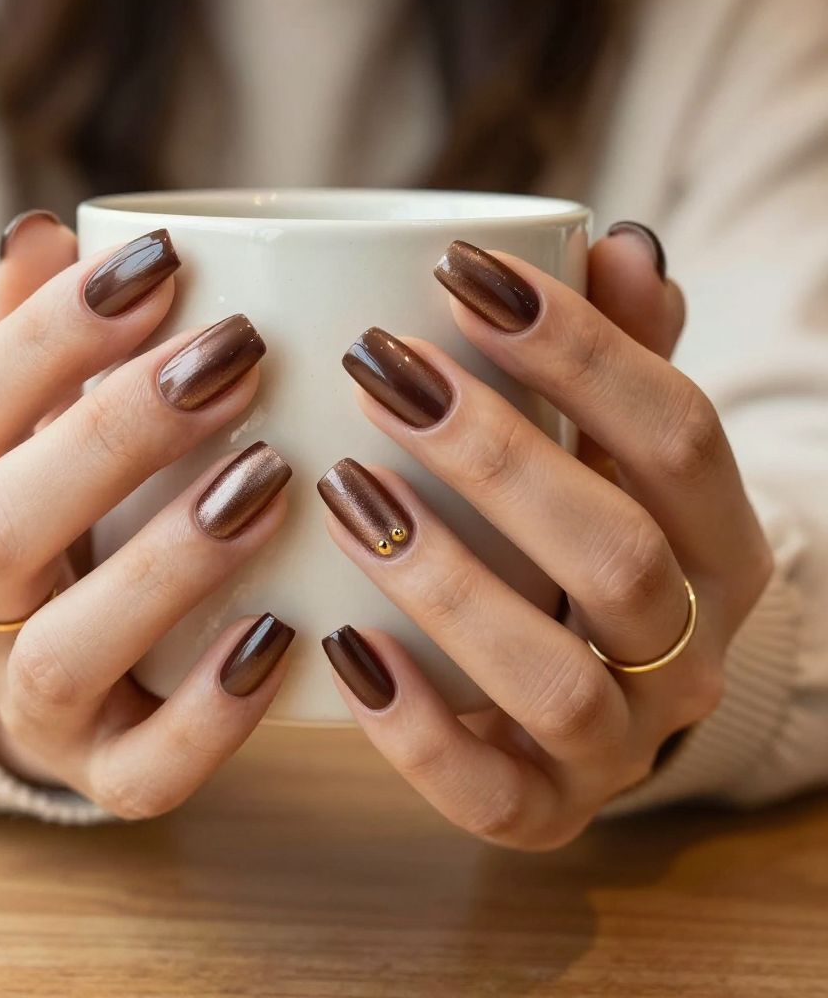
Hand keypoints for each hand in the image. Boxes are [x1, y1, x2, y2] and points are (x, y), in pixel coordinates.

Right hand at [0, 212, 294, 816]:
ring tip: (270, 480)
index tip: (166, 260)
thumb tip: (42, 231)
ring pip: (66, 648)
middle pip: (10, 522)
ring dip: (170, 561)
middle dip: (121, 432)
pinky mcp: (104, 773)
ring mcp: (32, 703)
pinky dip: (215, 712)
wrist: (63, 656)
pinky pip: (145, 770)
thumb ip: (43, 336)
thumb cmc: (76, 510)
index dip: (54, 331)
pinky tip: (286, 637)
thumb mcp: (44, 424)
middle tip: (238, 357)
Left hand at [319, 225, 772, 849]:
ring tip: (344, 491)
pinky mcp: (545, 812)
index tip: (460, 271)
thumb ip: (624, 355)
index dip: (578, 346)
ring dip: (444, 582)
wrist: (597, 683)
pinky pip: (488, 798)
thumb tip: (623, 246)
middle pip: (617, 552)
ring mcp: (620, 744)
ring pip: (552, 679)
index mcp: (719, 541)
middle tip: (379, 371)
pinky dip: (411, 728)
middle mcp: (688, 649)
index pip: (674, 432)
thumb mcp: (616, 448)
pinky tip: (339, 645)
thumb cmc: (585, 533)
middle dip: (495, 455)